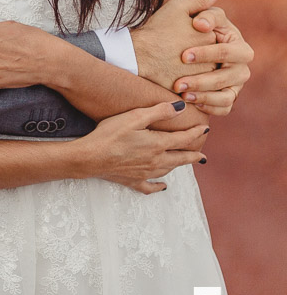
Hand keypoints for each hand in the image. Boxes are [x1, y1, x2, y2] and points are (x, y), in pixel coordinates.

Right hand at [76, 102, 208, 194]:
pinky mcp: (133, 181)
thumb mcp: (134, 117)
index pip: (183, 139)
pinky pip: (151, 187)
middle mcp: (156, 161)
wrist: (90, 158)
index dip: (195, 133)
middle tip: (203, 156)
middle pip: (181, 159)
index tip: (205, 129)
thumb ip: (159, 111)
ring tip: (184, 164)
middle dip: (193, 156)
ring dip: (179, 167)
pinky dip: (159, 187)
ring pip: (169, 171)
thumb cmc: (110, 135)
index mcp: (158, 145)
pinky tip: (163, 186)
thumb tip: (180, 108)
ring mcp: (145, 173)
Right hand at [130, 0, 219, 88]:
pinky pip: (198, 90)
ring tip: (178, 65)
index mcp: (211, 36)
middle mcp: (212, 57)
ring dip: (198, 71)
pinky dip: (191, 86)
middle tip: (180, 51)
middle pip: (212, 56)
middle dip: (201, 54)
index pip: (213, 36)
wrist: (136, 55)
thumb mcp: (176, 8)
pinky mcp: (193, 90)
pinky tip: (177, 78)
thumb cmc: (156, 30)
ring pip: (206, 73)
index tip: (184, 36)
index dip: (198, 36)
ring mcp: (203, 75)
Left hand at [173, 6, 253, 115]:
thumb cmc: (174, 29)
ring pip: (228, 94)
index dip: (208, 53)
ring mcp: (234, 82)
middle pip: (231, 75)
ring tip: (181, 92)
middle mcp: (239, 64)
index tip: (183, 55)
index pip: (228, 50)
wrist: (159, 50)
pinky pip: (224, 107)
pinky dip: (209, 106)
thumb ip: (199, 4)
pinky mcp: (224, 97)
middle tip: (179, 82)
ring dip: (205, 95)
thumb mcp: (181, 12)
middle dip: (205, 78)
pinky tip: (189, 101)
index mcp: (235, 42)